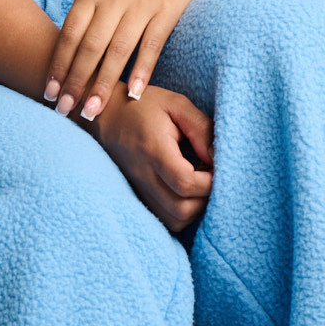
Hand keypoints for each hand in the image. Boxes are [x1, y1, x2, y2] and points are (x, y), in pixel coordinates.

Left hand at [44, 0, 205, 120]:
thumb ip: (82, 18)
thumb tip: (59, 60)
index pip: (69, 35)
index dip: (58, 65)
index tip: (49, 93)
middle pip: (91, 47)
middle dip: (76, 81)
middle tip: (65, 110)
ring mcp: (141, 4)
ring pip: (119, 51)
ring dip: (104, 84)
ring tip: (93, 110)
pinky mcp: (166, 12)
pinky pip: (151, 46)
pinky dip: (141, 71)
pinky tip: (133, 94)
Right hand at [85, 81, 213, 233]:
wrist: (105, 116)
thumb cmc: (143, 106)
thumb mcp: (176, 105)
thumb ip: (201, 129)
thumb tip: (219, 158)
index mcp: (153, 149)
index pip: (185, 182)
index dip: (210, 182)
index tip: (218, 167)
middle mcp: (143, 175)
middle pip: (181, 209)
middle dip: (206, 198)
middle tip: (212, 176)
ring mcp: (139, 189)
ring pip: (174, 220)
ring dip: (195, 208)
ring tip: (200, 183)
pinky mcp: (138, 196)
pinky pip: (165, 219)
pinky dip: (182, 212)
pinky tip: (187, 190)